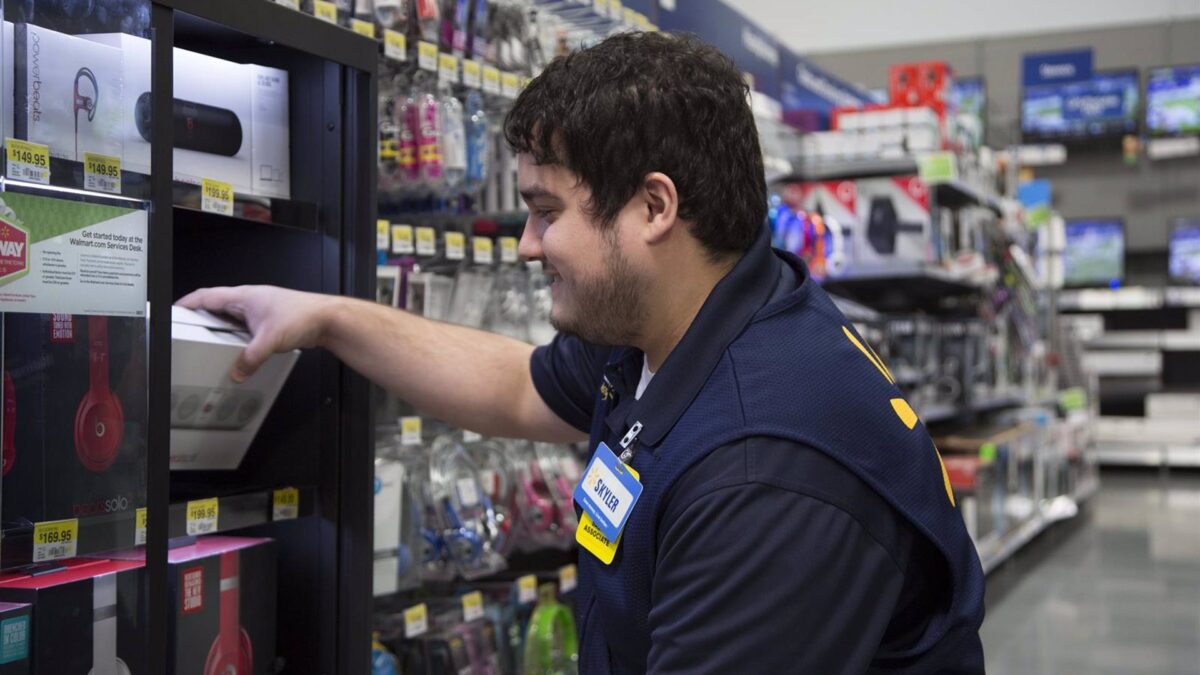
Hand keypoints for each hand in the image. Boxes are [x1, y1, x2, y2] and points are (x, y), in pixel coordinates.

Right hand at [177, 285, 337, 381]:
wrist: (328, 319)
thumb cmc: (304, 316)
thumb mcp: (270, 340)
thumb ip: (250, 359)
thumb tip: (237, 372)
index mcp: (244, 296)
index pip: (206, 296)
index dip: (187, 304)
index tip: (174, 311)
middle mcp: (251, 300)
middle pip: (217, 306)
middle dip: (201, 318)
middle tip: (187, 329)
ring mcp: (260, 310)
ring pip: (232, 317)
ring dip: (220, 328)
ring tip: (209, 341)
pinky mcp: (269, 320)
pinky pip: (245, 327)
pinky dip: (237, 336)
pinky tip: (238, 348)